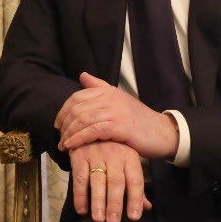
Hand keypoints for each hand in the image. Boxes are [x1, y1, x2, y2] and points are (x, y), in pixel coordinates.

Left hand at [56, 73, 179, 158]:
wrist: (162, 132)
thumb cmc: (138, 120)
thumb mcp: (119, 100)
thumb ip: (100, 87)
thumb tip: (82, 75)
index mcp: (108, 91)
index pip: (77, 97)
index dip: (64, 111)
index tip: (58, 124)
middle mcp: (110, 98)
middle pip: (77, 108)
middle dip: (64, 124)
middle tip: (58, 137)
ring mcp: (115, 111)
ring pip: (83, 120)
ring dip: (69, 133)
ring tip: (62, 144)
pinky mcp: (119, 126)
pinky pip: (92, 131)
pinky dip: (79, 138)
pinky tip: (72, 146)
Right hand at [69, 141, 148, 221]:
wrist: (90, 126)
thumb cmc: (113, 151)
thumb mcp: (127, 163)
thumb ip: (135, 187)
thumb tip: (147, 207)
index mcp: (130, 157)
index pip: (135, 180)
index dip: (135, 199)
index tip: (134, 217)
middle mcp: (114, 155)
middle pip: (116, 182)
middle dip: (115, 203)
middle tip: (113, 221)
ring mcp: (96, 154)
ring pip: (98, 181)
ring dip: (98, 201)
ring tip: (98, 219)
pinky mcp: (79, 157)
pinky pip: (79, 179)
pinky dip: (80, 195)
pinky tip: (82, 210)